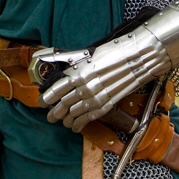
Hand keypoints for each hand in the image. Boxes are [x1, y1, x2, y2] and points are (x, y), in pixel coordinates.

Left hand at [41, 29, 169, 132]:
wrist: (136, 58)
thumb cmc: (112, 52)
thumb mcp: (88, 55)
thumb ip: (70, 63)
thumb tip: (55, 66)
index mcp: (78, 73)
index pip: (56, 90)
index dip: (47, 99)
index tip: (42, 102)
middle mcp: (85, 88)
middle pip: (63, 105)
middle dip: (54, 112)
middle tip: (49, 116)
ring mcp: (96, 98)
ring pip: (74, 114)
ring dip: (65, 120)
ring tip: (61, 121)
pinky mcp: (106, 105)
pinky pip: (87, 119)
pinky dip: (78, 124)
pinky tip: (74, 126)